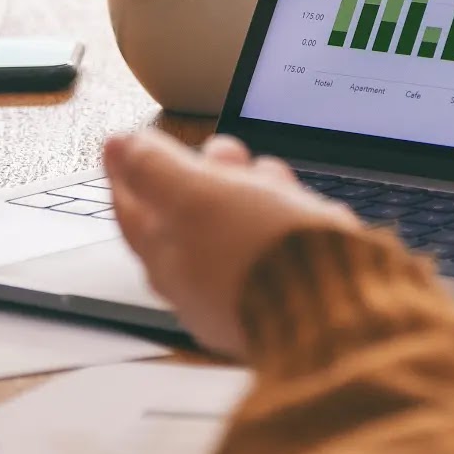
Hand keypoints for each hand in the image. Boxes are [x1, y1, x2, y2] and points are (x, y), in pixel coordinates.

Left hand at [104, 131, 358, 355]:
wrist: (335, 309)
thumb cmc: (260, 256)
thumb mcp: (197, 195)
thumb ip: (154, 169)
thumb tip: (118, 146)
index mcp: (164, 260)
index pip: (131, 209)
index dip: (127, 170)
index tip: (121, 143)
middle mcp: (197, 283)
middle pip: (187, 215)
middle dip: (206, 173)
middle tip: (223, 151)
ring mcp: (240, 290)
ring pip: (236, 224)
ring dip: (250, 189)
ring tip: (269, 172)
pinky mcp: (283, 292)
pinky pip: (273, 243)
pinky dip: (282, 216)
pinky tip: (298, 203)